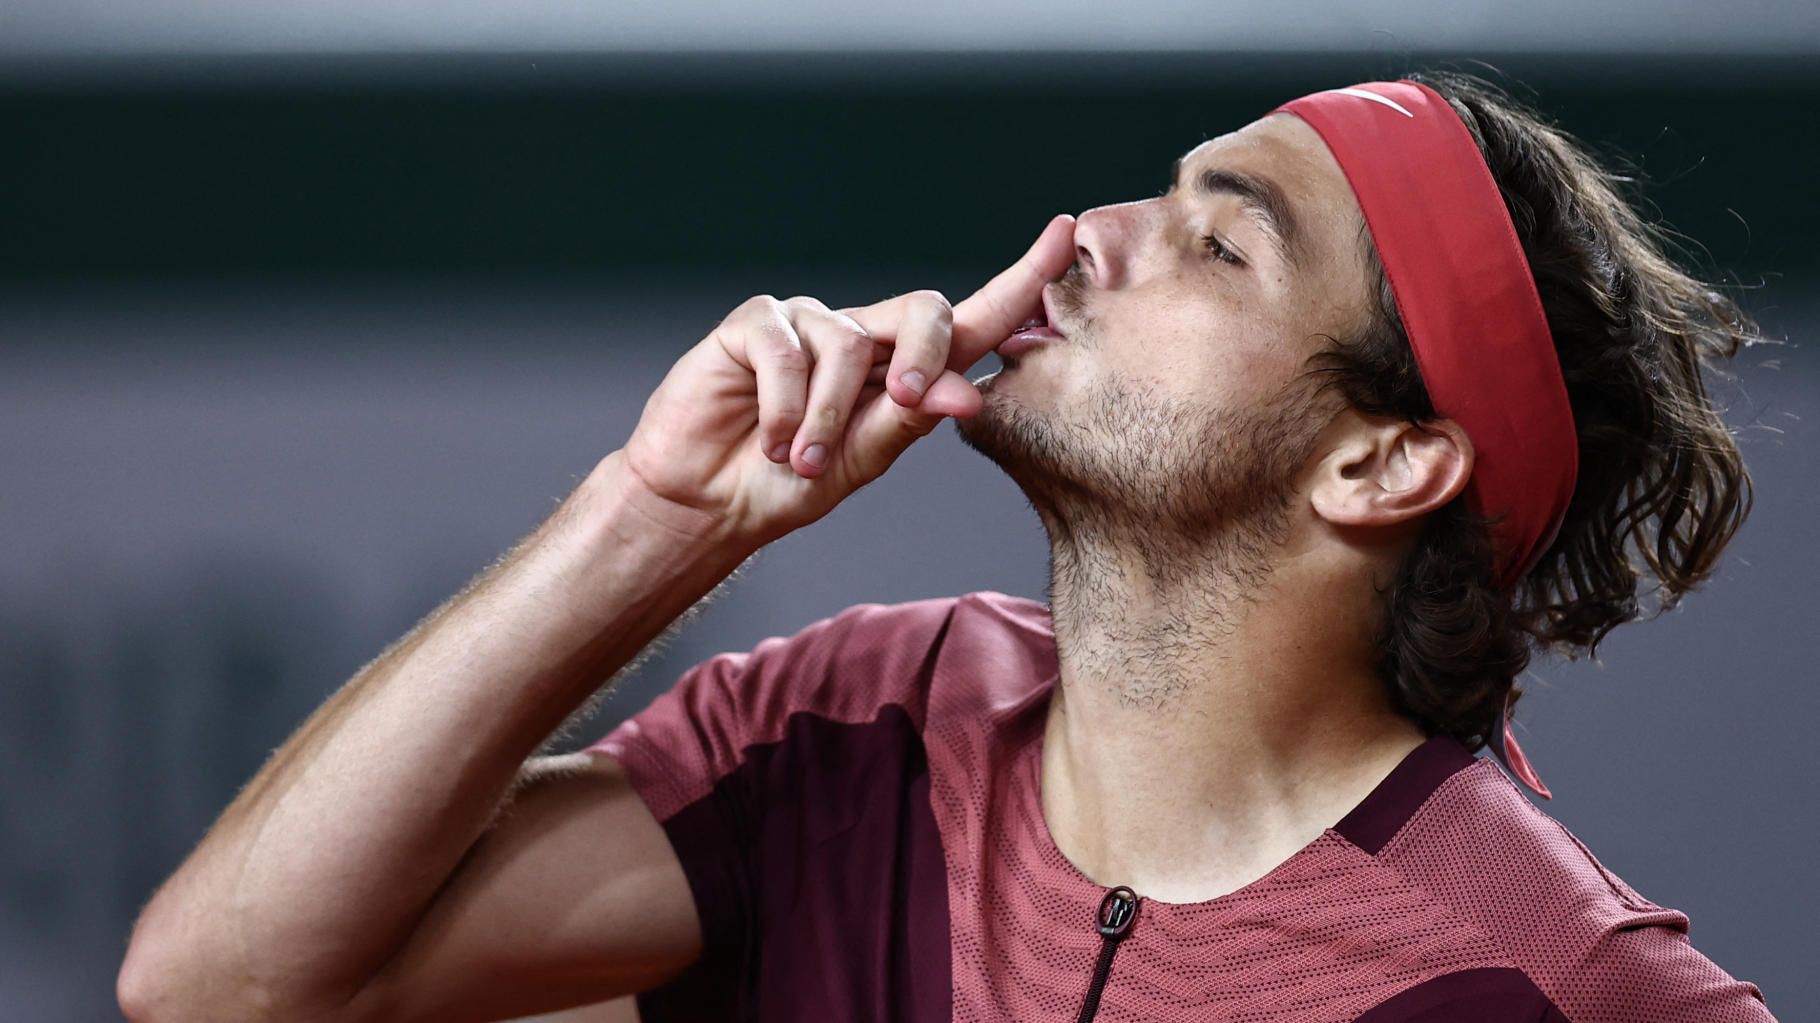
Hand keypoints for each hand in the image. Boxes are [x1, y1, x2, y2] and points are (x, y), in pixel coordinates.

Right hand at [618, 213, 1076, 547]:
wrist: (711, 503)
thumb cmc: (790, 483)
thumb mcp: (862, 461)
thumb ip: (912, 421)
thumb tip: (971, 394)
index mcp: (903, 368)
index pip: (972, 320)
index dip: (1020, 279)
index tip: (1066, 234)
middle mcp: (862, 334)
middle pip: (925, 311)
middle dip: (926, 360)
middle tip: (904, 404)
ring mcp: (808, 323)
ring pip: (849, 344)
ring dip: (829, 416)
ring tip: (802, 460)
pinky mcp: (755, 324)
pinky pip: (786, 349)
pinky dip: (784, 406)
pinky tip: (771, 438)